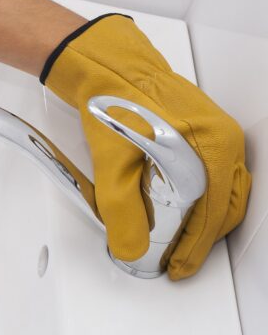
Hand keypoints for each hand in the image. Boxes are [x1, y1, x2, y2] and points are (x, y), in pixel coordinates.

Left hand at [41, 14, 251, 279]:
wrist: (108, 66)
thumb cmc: (115, 103)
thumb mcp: (113, 163)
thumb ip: (122, 210)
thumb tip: (130, 247)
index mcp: (213, 147)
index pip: (214, 213)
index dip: (196, 247)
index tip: (179, 268)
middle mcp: (224, 139)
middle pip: (226, 205)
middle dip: (203, 240)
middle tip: (180, 262)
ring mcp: (217, 133)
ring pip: (224, 191)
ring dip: (206, 221)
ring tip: (181, 245)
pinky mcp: (204, 130)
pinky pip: (216, 174)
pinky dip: (204, 199)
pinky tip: (183, 212)